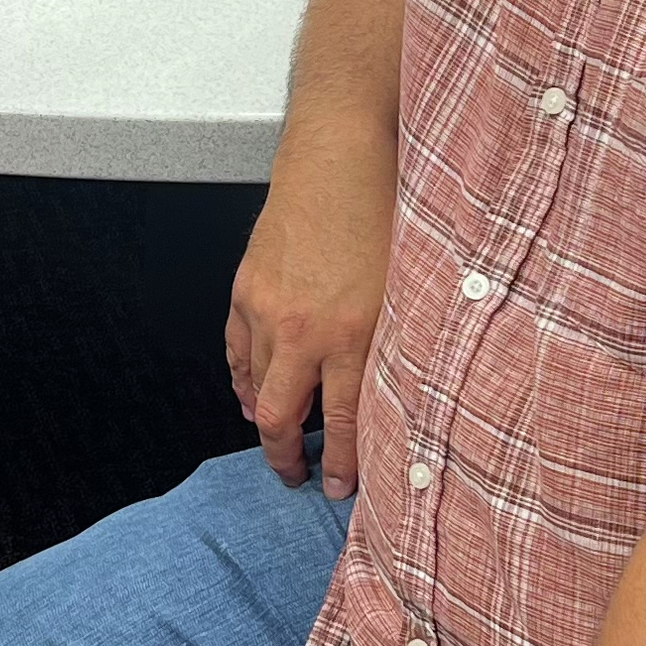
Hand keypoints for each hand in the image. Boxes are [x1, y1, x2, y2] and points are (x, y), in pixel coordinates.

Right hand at [224, 164, 389, 495]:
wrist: (340, 156)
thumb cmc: (383, 211)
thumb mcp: (410, 288)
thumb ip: (398, 342)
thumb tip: (395, 391)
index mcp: (354, 333)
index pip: (343, 422)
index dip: (340, 465)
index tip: (340, 489)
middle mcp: (306, 331)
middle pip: (282, 417)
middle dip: (287, 458)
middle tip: (297, 476)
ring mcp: (268, 311)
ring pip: (253, 387)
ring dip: (262, 419)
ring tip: (275, 439)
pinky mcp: (246, 289)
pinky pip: (236, 351)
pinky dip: (241, 378)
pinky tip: (249, 392)